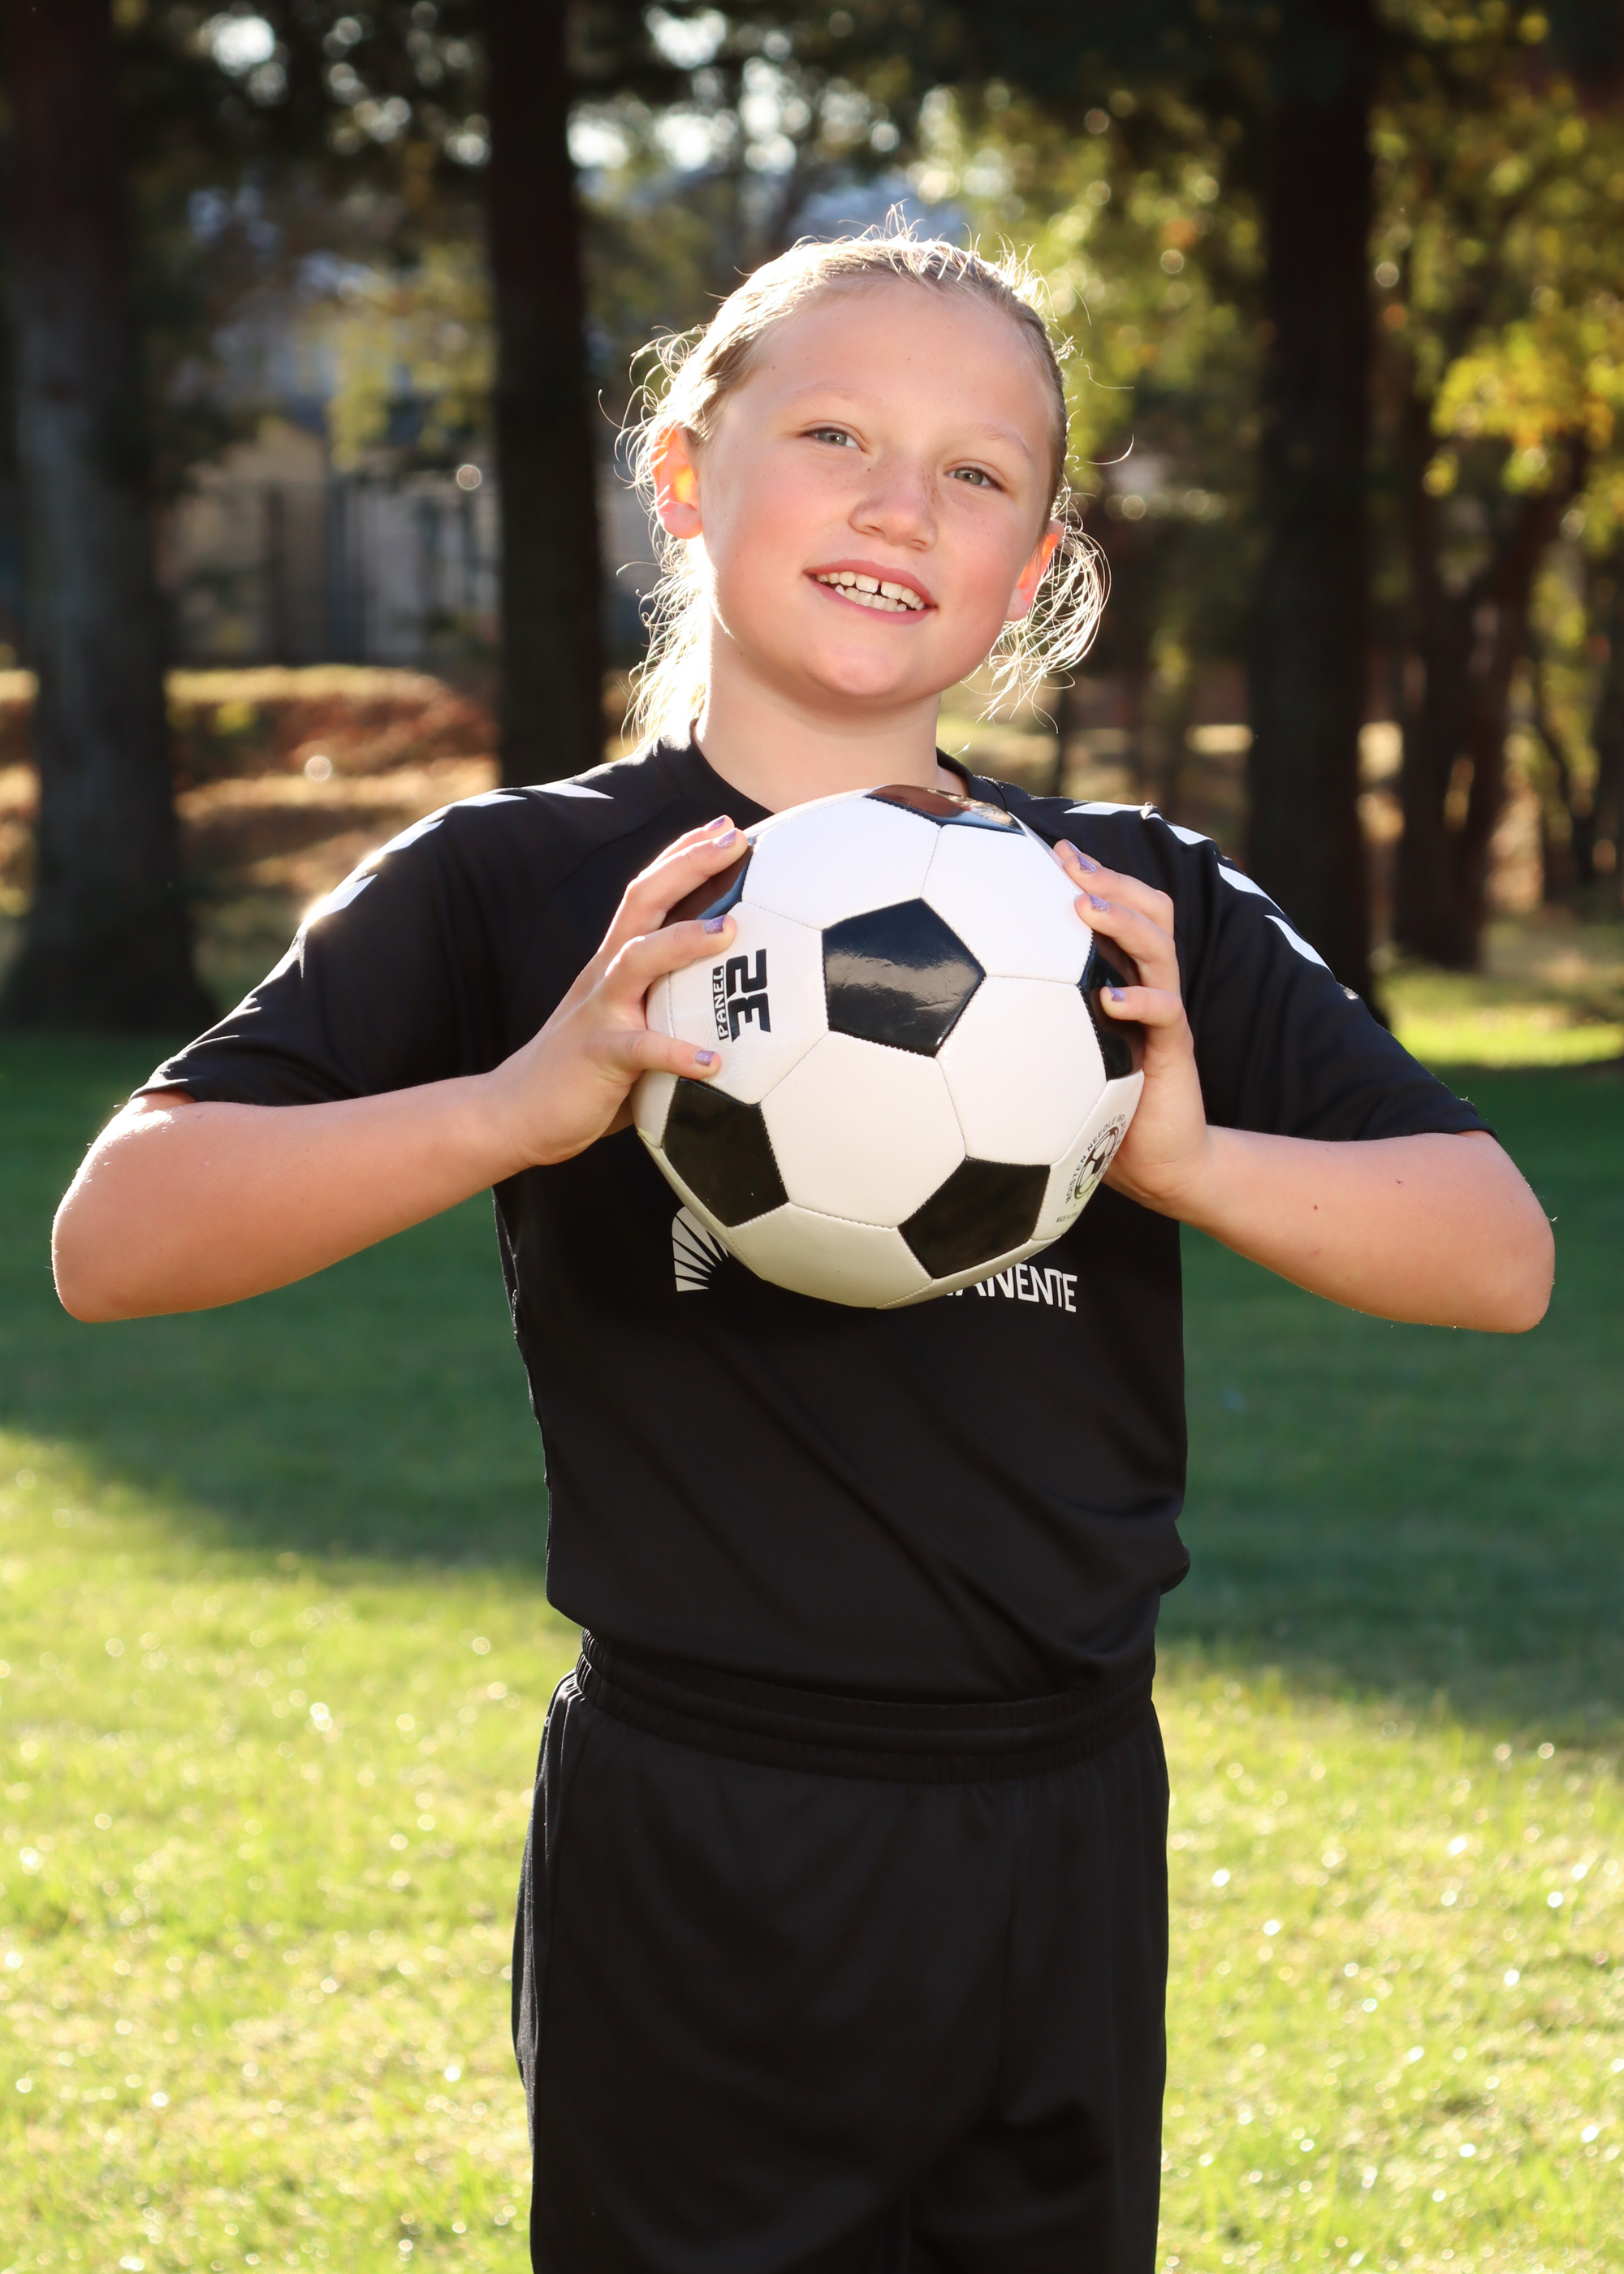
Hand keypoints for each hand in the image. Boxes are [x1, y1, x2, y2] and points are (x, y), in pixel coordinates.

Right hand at [484, 818, 742, 1169]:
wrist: (514, 1111)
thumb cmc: (584, 1072)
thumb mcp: (629, 1025)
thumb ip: (669, 1008)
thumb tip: (736, 1011)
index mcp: (615, 964)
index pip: (649, 893)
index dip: (683, 856)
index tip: (725, 827)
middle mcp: (606, 975)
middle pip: (644, 902)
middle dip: (689, 866)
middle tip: (737, 840)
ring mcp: (600, 1011)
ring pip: (638, 959)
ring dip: (685, 941)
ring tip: (731, 931)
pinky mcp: (598, 1055)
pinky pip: (641, 1049)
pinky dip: (677, 1052)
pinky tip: (712, 1062)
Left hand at [1053, 840, 1211, 1216]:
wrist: (1160, 1161)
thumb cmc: (1100, 1109)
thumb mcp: (1060, 1058)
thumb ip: (1028, 1026)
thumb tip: (956, 1010)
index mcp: (1125, 979)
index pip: (1123, 910)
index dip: (1095, 874)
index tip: (1050, 847)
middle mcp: (1149, 987)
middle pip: (1150, 912)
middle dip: (1112, 879)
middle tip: (1068, 861)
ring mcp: (1165, 1016)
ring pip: (1160, 950)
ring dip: (1123, 923)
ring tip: (1084, 908)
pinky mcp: (1173, 1052)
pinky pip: (1167, 1016)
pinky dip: (1141, 1002)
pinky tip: (1109, 999)